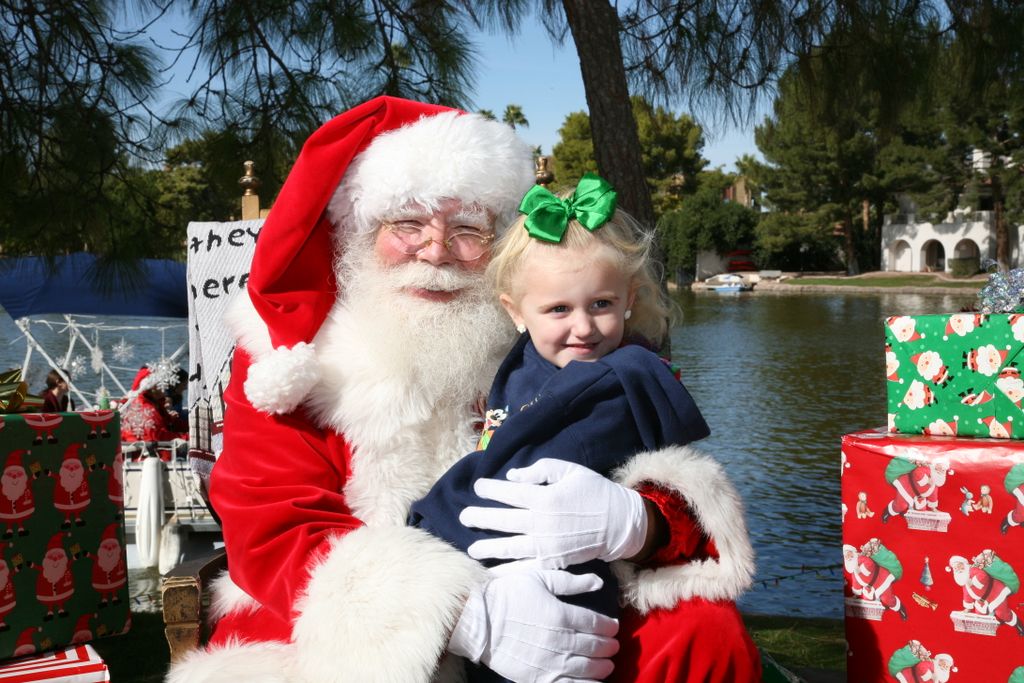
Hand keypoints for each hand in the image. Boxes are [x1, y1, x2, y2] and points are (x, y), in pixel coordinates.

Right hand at [448, 568, 618, 681]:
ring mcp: (548, 662)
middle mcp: (559, 641)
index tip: (613, 627)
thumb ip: (571, 582)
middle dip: (608, 648)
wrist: (476, 618)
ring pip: (585, 669)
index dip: (609, 627)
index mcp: (561, 615)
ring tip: (607, 666)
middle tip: (613, 647)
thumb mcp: (538, 578)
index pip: (596, 624)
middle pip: (594, 648)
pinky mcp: (536, 677)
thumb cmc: (506, 593)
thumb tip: (598, 581)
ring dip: (601, 668)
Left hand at [460, 459, 646, 567]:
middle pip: (503, 520)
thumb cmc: (595, 492)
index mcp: (545, 498)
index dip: (490, 489)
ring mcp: (546, 545)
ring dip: (488, 547)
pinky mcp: (553, 562)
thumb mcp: (570, 471)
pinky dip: (508, 571)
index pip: (509, 493)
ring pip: (510, 547)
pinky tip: (492, 572)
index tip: (477, 487)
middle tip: (463, 516)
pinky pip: (525, 568)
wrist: (619, 523)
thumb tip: (512, 476)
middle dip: (480, 518)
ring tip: (471, 548)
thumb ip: (541, 470)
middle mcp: (542, 523)